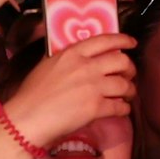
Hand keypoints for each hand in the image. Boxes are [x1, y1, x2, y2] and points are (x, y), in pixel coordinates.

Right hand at [0, 32, 136, 148]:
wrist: (27, 118)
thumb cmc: (32, 94)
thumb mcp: (47, 65)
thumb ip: (66, 58)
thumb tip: (77, 54)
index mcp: (73, 53)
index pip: (105, 40)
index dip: (123, 41)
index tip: (132, 44)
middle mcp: (86, 67)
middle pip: (122, 62)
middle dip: (130, 69)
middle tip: (129, 76)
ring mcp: (93, 87)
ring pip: (125, 85)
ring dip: (129, 91)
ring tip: (126, 95)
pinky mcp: (96, 108)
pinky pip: (120, 106)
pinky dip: (124, 109)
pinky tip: (120, 110)